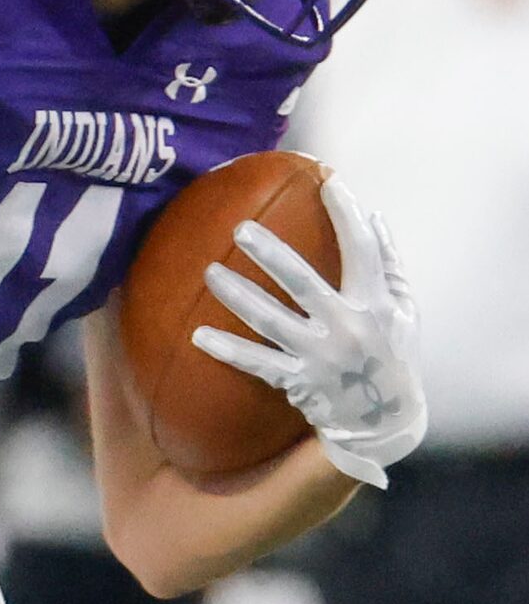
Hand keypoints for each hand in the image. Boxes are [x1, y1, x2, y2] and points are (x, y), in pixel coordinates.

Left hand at [194, 178, 423, 487]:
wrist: (385, 421)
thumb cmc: (392, 354)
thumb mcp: (405, 312)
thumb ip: (390, 266)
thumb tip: (374, 217)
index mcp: (377, 304)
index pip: (364, 251)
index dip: (348, 216)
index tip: (328, 182)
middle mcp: (349, 328)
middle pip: (305, 283)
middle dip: (272, 254)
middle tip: (240, 229)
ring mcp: (322, 357)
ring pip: (272, 322)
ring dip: (238, 296)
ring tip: (208, 273)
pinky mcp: (301, 383)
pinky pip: (258, 364)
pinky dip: (229, 351)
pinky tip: (197, 334)